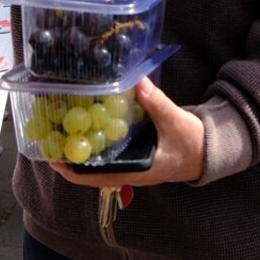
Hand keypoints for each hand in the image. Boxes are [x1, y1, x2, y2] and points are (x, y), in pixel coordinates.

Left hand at [49, 77, 204, 188]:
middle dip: (70, 156)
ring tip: (61, 129)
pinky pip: (109, 152)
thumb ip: (156, 103)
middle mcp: (129, 171)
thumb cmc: (193, 142)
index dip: (73, 171)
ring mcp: (130, 163)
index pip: (97, 178)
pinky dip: (96, 140)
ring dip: (81, 148)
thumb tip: (137, 81)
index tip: (53, 159)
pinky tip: (88, 123)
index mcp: (137, 171)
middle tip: (50, 138)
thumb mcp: (174, 121)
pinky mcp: (133, 153)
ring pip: (99, 162)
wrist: (209, 150)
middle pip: (91, 171)